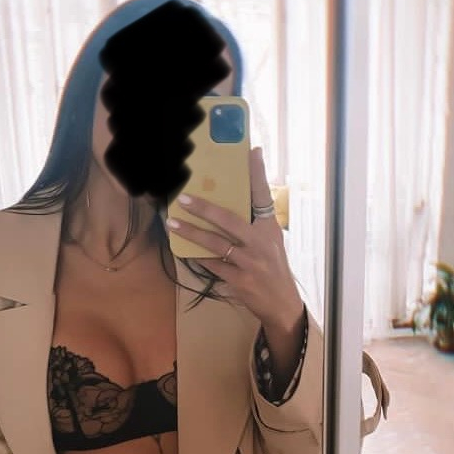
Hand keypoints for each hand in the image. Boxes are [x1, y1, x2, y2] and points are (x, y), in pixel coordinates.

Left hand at [166, 146, 303, 333]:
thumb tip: (238, 199)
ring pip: (215, 244)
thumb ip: (255, 221)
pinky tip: (183, 249)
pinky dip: (197, 256)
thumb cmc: (272, 267)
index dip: (257, 173)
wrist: (281, 302)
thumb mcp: (271, 241)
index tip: (252, 151)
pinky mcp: (239, 280)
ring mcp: (249, 263)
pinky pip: (212, 265)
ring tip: (172, 223)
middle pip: (229, 220)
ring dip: (191, 233)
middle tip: (183, 198)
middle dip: (205, 208)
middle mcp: (260, 243)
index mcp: (269, 228)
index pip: (263, 195)